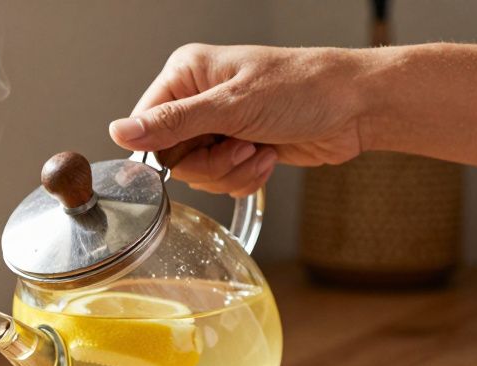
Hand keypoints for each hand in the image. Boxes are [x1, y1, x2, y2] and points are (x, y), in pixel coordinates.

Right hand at [109, 44, 368, 194]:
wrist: (356, 108)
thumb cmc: (304, 88)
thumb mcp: (232, 106)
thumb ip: (172, 122)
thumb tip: (120, 131)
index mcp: (187, 74)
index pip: (146, 126)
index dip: (170, 148)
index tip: (201, 146)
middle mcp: (197, 98)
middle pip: (172, 157)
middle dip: (210, 163)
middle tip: (240, 145)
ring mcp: (218, 125)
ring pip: (197, 174)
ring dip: (230, 172)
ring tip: (259, 149)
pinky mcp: (236, 149)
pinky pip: (220, 181)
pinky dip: (244, 178)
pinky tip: (267, 157)